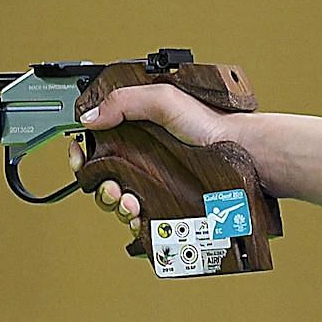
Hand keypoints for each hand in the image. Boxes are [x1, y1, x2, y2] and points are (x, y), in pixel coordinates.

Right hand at [66, 84, 242, 233]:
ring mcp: (155, 184)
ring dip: (115, 204)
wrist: (242, 151)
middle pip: (103, 179)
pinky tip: (140, 216)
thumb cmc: (210, 123)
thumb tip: (90, 117)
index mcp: (136, 132)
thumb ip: (124, 102)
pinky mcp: (168, 205)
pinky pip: (142, 220)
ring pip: (119, 202)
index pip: (96, 145)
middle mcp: (143, 160)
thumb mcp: (164, 99)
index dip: (83, 153)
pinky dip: (134, 221)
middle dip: (100, 185)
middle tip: (111, 187)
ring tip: (128, 201)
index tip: (80, 158)